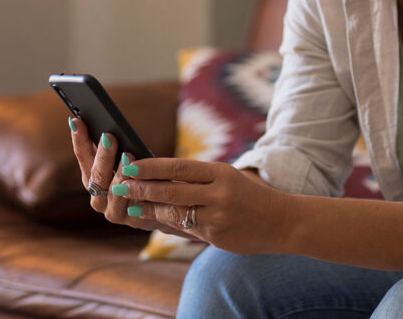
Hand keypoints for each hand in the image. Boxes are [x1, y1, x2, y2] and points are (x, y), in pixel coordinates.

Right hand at [68, 117, 185, 235]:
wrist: (165, 207)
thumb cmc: (146, 175)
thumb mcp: (132, 159)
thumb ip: (119, 148)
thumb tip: (111, 124)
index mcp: (93, 177)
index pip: (83, 156)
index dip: (79, 139)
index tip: (77, 120)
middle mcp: (98, 195)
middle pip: (96, 175)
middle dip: (102, 155)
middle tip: (108, 136)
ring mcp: (112, 210)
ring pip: (113, 191)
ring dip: (119, 173)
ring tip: (128, 155)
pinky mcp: (131, 220)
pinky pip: (132, 206)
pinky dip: (137, 191)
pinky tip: (143, 179)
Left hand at [113, 158, 285, 253]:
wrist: (282, 221)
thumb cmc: (250, 196)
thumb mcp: (229, 178)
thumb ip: (198, 179)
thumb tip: (159, 178)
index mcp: (222, 173)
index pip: (179, 166)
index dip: (152, 167)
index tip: (130, 165)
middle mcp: (219, 193)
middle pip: (172, 190)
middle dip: (142, 189)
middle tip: (120, 186)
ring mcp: (218, 217)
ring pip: (174, 213)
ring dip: (149, 209)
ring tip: (131, 205)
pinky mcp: (216, 237)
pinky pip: (186, 230)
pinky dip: (168, 223)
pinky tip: (153, 219)